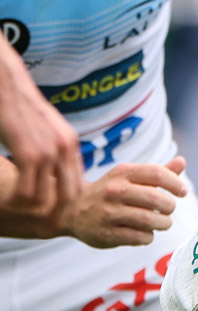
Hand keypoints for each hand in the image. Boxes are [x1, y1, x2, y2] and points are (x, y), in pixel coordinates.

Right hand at [0, 40, 83, 206]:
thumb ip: (54, 145)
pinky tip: (9, 202)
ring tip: (19, 212)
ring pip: (47, 198)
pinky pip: (28, 191)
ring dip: (32, 210)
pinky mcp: (29, 153)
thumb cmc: (19, 105)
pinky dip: (18, 202)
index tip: (55, 216)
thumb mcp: (45, 126)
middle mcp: (65, 149)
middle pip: (70, 197)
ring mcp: (49, 152)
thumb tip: (53, 167)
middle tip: (43, 227)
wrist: (5, 82)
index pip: (77, 184)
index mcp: (70, 144)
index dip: (67, 204)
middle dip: (56, 215)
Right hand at [66, 156, 187, 247]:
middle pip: (157, 199)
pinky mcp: (107, 234)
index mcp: (122, 172)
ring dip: (163, 223)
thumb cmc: (111, 192)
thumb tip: (182, 161)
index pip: (157, 173)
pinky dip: (149, 237)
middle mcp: (114, 190)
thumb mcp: (129, 177)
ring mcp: (109, 213)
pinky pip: (141, 237)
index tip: (182, 192)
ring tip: (162, 222)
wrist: (71, 210)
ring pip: (151, 220)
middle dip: (170, 207)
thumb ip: (157, 171)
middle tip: (168, 210)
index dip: (176, 184)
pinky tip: (145, 233)